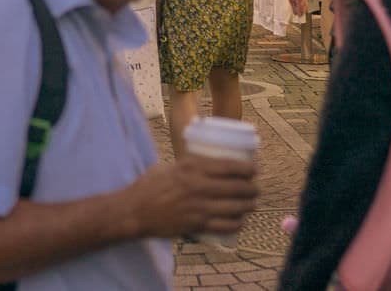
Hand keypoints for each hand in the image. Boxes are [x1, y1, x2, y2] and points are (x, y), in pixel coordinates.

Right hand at [123, 156, 257, 240]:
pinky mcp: (197, 225)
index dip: (248, 168)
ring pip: (235, 208)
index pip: (230, 166)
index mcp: (193, 168)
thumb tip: (207, 164)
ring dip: (248, 206)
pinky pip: (225, 226)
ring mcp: (199, 208)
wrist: (135, 210)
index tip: (255, 170)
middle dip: (252, 189)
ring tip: (252, 204)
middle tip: (256, 189)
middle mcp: (199, 186)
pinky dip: (236, 224)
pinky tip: (240, 221)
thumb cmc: (150, 185)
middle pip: (237, 188)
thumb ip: (190, 165)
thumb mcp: (171, 166)